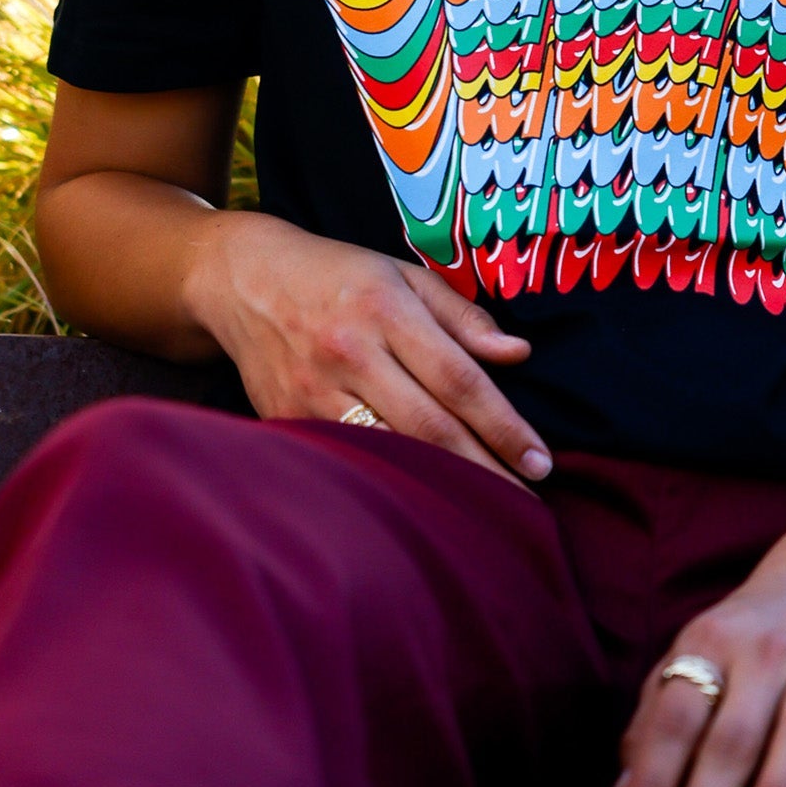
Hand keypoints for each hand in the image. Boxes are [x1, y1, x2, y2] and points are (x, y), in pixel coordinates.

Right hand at [183, 211, 551, 484]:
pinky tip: (421, 502)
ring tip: (485, 512)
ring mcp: (313, 391)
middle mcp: (350, 352)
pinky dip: (387, 481)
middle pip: (429, 426)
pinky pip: (349, 457)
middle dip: (485, 468)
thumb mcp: (404, 274)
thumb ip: (463, 317)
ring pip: (389, 451)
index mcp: (387, 309)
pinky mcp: (287, 419)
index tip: (540, 460)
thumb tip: (519, 355)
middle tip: (527, 503)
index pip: (459, 379)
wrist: (244, 280)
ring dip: (441, 485)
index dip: (504, 425)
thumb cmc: (339, 274)